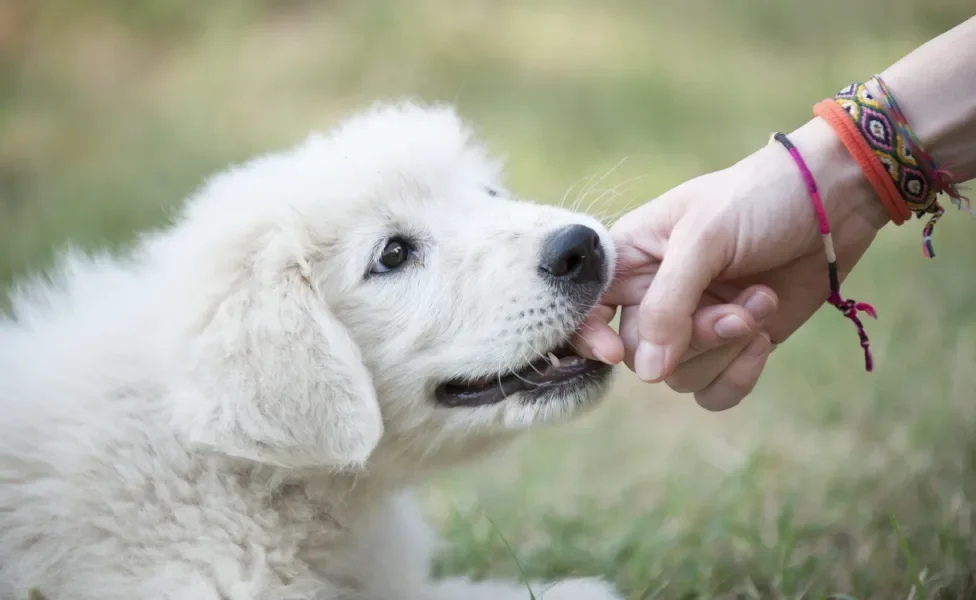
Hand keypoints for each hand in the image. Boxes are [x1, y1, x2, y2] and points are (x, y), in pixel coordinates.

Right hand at [577, 118, 888, 409]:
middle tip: (738, 310)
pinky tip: (765, 336)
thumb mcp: (705, 238)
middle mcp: (654, 296)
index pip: (587, 310)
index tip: (613, 351)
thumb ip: (669, 303)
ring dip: (726, 349)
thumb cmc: (758, 199)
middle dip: (694, 339)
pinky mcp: (732, 346)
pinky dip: (740, 374)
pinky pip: (714, 391)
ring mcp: (694, 324)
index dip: (591, 337)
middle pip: (642, 356)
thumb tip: (648, 373)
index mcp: (630, 259)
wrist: (833, 200)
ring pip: (680, 377)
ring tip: (760, 302)